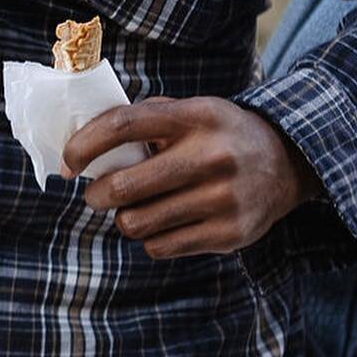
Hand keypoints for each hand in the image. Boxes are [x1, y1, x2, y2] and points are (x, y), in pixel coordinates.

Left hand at [63, 96, 320, 258]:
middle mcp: (211, 156)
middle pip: (125, 185)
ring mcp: (223, 199)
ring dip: (123, 219)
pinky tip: (162, 223)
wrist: (287, 162)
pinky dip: (150, 238)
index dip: (85, 144)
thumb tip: (82, 142)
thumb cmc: (219, 134)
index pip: (123, 125)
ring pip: (138, 222)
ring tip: (132, 209)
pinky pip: (161, 247)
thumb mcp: (191, 110)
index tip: (69, 161)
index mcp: (195, 117)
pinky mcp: (230, 234)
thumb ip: (143, 120)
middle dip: (97, 194)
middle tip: (96, 194)